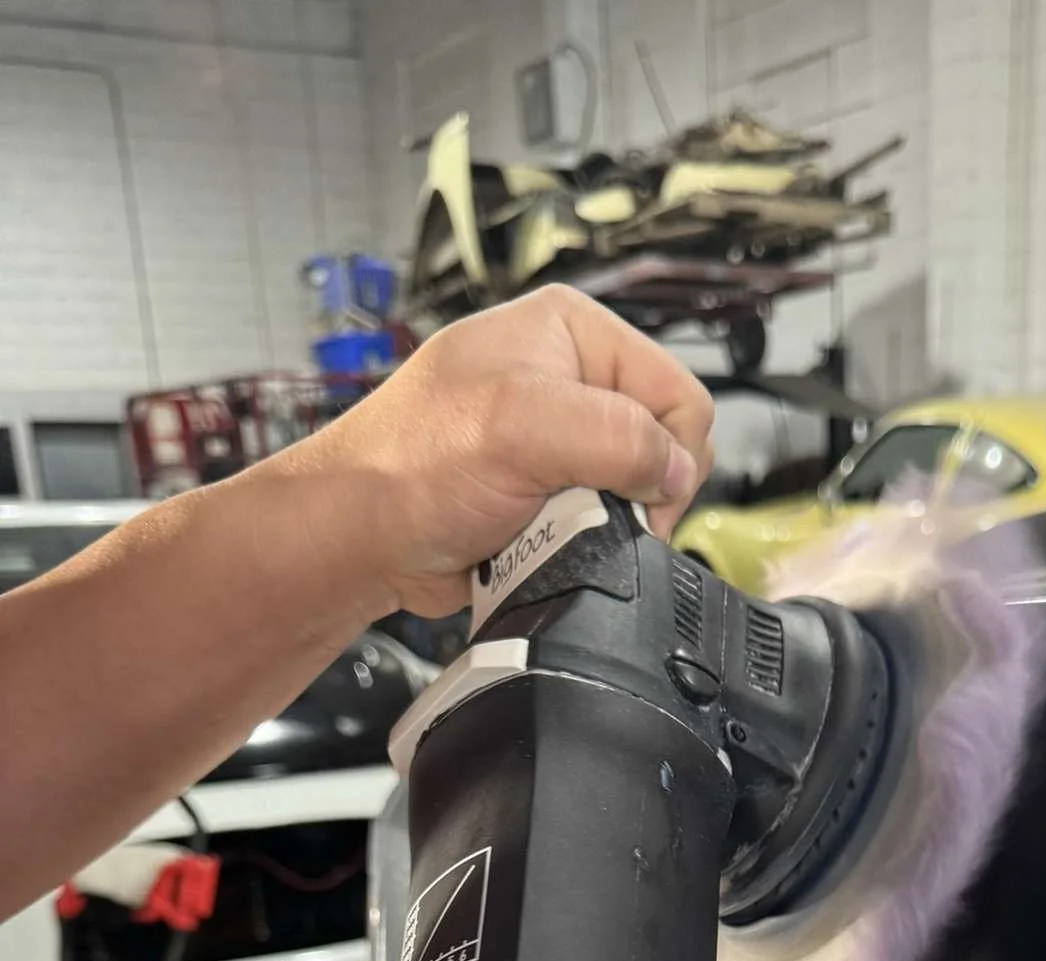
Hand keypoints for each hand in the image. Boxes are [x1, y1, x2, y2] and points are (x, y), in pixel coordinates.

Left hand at [292, 288, 715, 614]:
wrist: (362, 536)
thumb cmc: (411, 466)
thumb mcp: (522, 425)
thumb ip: (618, 436)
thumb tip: (676, 472)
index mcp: (572, 330)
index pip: (679, 391)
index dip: (669, 452)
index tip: (634, 493)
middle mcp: (572, 377)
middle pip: (665, 443)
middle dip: (636, 488)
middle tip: (582, 505)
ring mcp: (563, 438)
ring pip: (638, 491)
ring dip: (605, 520)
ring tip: (549, 520)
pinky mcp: (553, 491)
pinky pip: (605, 524)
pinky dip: (584, 541)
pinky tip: (543, 538)